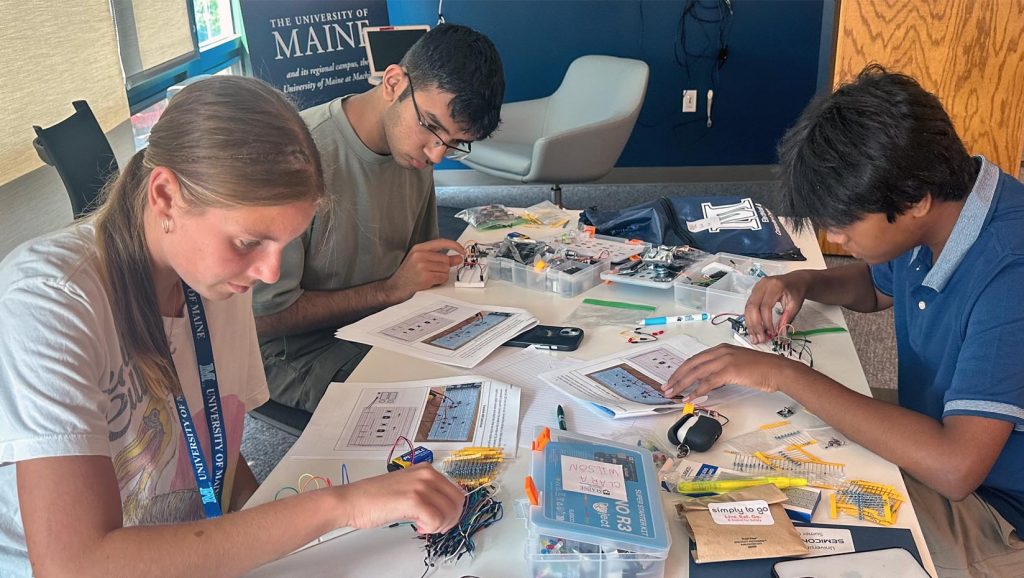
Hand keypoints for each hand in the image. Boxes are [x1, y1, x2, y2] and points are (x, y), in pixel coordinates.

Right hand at [334, 464, 465, 533]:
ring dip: (439, 525)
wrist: (352, 501)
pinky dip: (430, 528)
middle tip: (434, 525)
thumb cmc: (374, 497)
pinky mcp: (413, 500)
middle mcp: (426, 474)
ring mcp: (420, 486)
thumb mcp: (407, 488)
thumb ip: (427, 493)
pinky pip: (437, 520)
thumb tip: (444, 507)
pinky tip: (418, 526)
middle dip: (449, 518)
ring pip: (450, 511)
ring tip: (424, 525)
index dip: (451, 509)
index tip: (441, 517)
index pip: (456, 492)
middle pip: (458, 501)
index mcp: (426, 470)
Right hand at [387, 239, 464, 301]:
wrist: (394, 288)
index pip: (441, 242)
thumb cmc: (407, 275)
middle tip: (433, 273)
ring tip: (429, 278)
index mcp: (418, 248)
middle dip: (444, 268)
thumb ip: (440, 258)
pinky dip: (439, 281)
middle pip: (445, 259)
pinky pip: (442, 277)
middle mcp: (420, 255)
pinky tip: (430, 282)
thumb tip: (458, 257)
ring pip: (445, 269)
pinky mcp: (425, 277)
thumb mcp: (421, 261)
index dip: (455, 245)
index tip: (462, 251)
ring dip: (442, 276)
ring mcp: (422, 266)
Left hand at [661, 344, 804, 399]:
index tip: (672, 379)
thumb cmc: (761, 369)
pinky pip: (708, 382)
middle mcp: (720, 352)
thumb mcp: (737, 365)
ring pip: (696, 373)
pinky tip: (690, 397)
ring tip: (673, 394)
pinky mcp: (730, 371)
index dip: (681, 370)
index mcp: (720, 349)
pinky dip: (696, 391)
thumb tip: (708, 382)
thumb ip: (721, 370)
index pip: (695, 359)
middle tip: (666, 387)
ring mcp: (724, 360)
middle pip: (691, 364)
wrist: (778, 370)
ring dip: (682, 384)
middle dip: (676, 376)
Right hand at [743, 271, 809, 343]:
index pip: (765, 306)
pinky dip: (750, 319)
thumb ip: (787, 320)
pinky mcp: (753, 292)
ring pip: (747, 308)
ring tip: (755, 337)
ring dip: (750, 324)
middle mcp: (762, 285)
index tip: (771, 333)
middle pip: (752, 307)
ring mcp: (756, 287)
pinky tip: (753, 329)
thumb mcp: (795, 305)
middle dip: (755, 325)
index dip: (767, 322)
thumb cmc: (796, 291)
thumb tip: (780, 334)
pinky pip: (748, 307)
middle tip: (760, 338)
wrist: (795, 281)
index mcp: (775, 286)